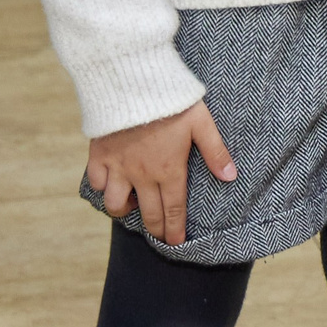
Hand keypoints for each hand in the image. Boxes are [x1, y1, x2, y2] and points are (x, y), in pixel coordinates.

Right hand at [87, 100, 235, 245]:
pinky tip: (110, 186)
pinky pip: (96, 182)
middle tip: (159, 236)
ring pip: (115, 204)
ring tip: (133, 207)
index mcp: (169, 169)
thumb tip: (230, 176)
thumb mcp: (201, 123)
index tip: (176, 242)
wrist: (134, 84)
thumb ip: (215, 151)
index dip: (175, 228)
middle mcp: (142, 175)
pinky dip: (101, 188)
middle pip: (148, 212)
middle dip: (155, 229)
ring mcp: (118, 167)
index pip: (173, 209)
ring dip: (124, 211)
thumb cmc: (172, 101)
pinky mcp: (99, 156)